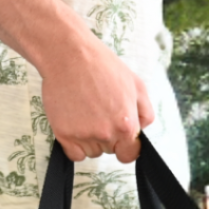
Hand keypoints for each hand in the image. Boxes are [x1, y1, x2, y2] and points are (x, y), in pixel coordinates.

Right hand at [39, 28, 153, 163]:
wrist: (69, 54)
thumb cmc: (102, 65)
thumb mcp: (136, 84)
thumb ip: (145, 113)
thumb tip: (141, 131)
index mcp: (126, 125)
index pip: (130, 154)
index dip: (126, 146)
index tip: (120, 138)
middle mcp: (106, 134)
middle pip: (110, 151)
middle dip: (107, 137)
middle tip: (99, 112)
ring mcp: (84, 136)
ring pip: (92, 152)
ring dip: (90, 139)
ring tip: (85, 112)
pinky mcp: (64, 135)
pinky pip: (74, 154)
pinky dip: (74, 145)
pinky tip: (75, 124)